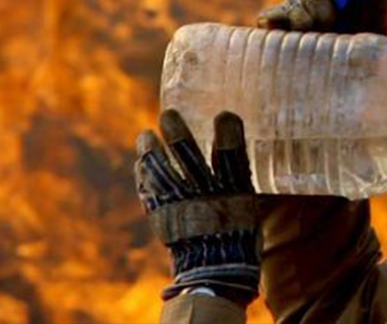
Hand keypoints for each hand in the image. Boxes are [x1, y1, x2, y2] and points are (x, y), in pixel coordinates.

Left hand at [134, 110, 260, 305]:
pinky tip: (139, 163)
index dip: (229, 136)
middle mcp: (206, 199)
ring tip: (144, 134)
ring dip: (151, 152)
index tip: (225, 115)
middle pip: (190, 160)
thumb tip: (231, 144)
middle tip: (168, 114)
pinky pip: (149, 194)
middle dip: (179, 135)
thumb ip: (237, 179)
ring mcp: (182, 209)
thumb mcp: (246, 207)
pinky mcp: (164, 220)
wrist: (215, 273)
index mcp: (234, 196)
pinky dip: (143, 177)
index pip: (231, 160)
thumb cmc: (238, 238)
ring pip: (163, 174)